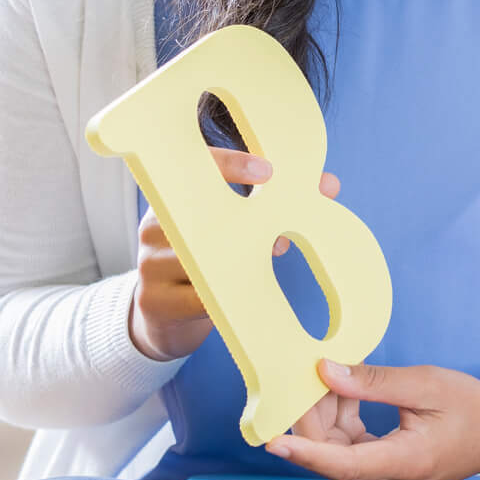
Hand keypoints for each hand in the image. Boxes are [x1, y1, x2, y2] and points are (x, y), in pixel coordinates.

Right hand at [127, 147, 339, 362]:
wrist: (163, 316)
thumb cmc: (210, 260)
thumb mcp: (236, 230)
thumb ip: (278, 204)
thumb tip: (329, 183)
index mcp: (176, 199)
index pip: (194, 169)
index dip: (230, 164)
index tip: (267, 171)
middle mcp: (156, 227)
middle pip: (200, 214)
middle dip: (248, 223)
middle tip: (283, 239)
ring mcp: (150, 264)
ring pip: (201, 259)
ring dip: (241, 263)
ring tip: (269, 264)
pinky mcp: (155, 302)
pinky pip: (199, 298)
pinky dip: (228, 296)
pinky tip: (246, 297)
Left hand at [265, 359, 479, 479]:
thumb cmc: (472, 408)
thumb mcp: (426, 385)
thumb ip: (373, 382)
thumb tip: (326, 372)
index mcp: (408, 462)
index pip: (346, 464)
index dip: (307, 453)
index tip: (274, 441)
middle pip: (335, 457)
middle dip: (315, 418)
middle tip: (310, 378)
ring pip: (338, 455)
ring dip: (329, 418)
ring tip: (334, 380)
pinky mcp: (385, 475)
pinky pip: (350, 453)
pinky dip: (342, 424)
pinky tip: (346, 396)